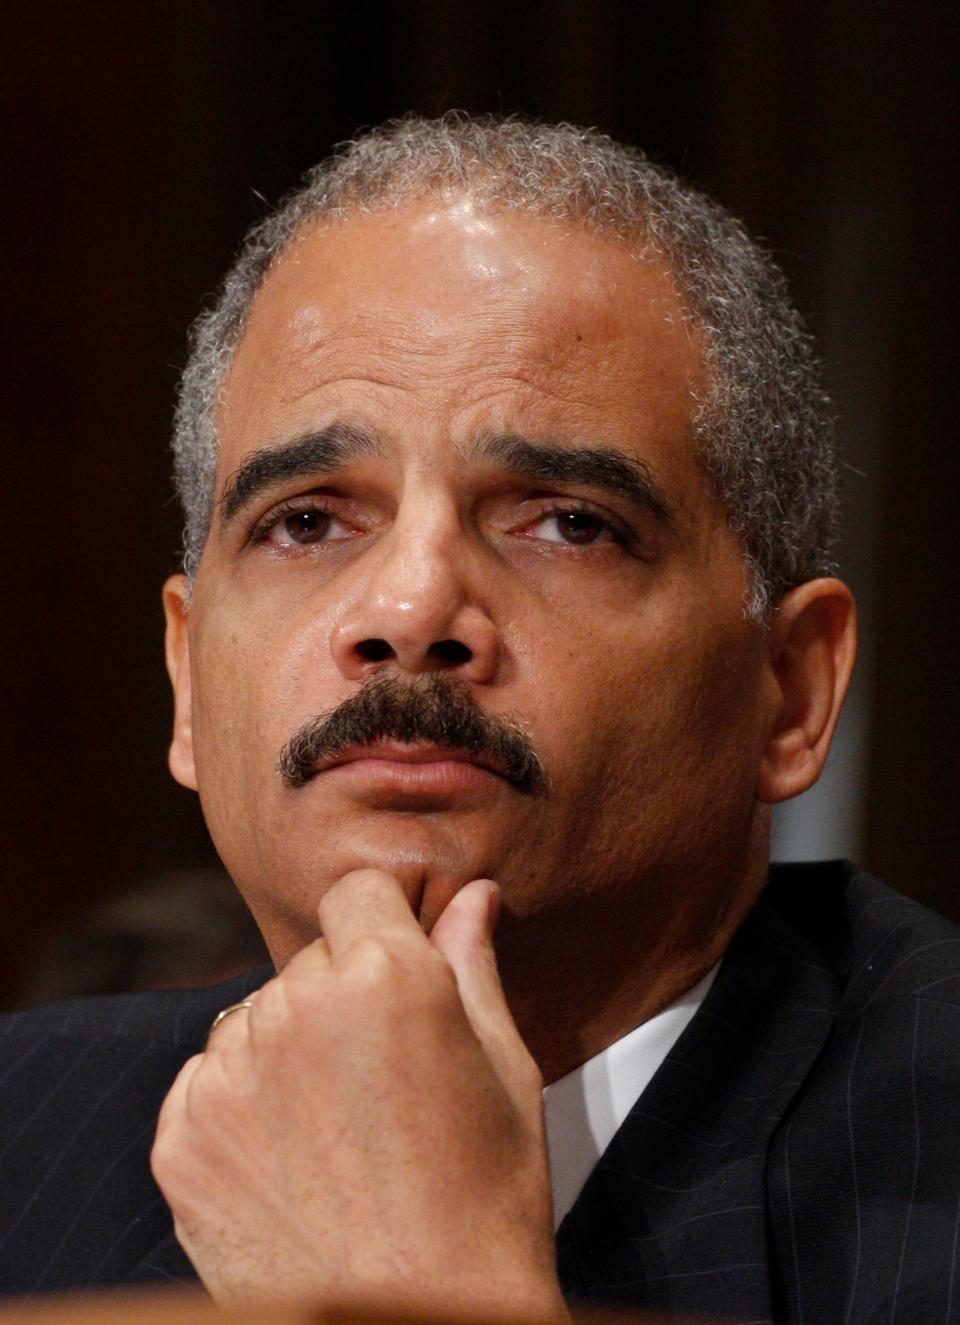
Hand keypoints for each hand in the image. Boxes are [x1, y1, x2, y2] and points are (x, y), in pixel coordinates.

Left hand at [151, 871, 567, 1318]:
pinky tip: (294, 1159)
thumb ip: (474, 965)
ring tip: (339, 1126)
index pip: (356, 889)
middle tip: (384, 1072)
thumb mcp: (505, 1069)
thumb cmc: (485, 1200)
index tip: (399, 959)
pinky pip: (208, 1082)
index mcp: (385, 976)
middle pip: (311, 960)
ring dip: (288, 1047)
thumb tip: (473, 893)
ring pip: (257, 1018)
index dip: (382, 919)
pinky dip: (242, 1104)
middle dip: (343, 994)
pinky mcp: (181, 1140)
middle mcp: (295, 1008)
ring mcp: (229, 1076)